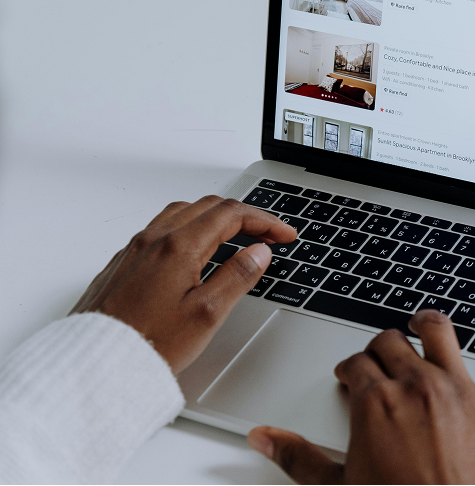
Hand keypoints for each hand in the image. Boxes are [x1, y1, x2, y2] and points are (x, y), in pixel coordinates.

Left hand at [71, 196, 296, 373]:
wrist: (94, 362)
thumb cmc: (147, 344)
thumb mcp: (207, 314)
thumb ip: (237, 277)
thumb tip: (258, 253)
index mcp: (179, 246)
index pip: (232, 215)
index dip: (265, 222)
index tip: (283, 235)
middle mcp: (155, 239)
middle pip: (209, 207)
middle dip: (245, 216)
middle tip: (267, 236)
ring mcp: (136, 248)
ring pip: (184, 212)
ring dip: (216, 217)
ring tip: (236, 235)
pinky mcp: (125, 261)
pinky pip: (162, 227)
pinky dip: (190, 227)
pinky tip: (196, 249)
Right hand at [248, 311, 474, 484]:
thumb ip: (299, 458)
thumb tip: (266, 439)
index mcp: (376, 402)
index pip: (356, 363)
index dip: (350, 368)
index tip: (351, 375)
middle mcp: (417, 385)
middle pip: (392, 342)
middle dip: (381, 346)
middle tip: (380, 357)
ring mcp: (460, 390)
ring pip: (441, 333)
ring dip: (428, 324)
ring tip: (423, 324)